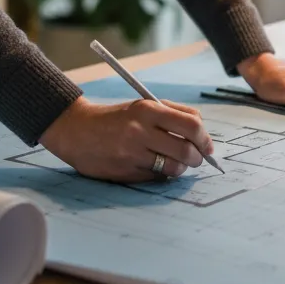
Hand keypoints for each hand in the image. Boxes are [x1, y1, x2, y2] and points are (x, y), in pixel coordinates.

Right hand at [39, 96, 213, 181]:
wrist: (77, 130)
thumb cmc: (116, 118)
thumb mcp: (143, 106)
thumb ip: (173, 113)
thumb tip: (202, 130)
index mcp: (148, 110)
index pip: (191, 124)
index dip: (205, 138)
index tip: (207, 146)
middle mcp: (140, 131)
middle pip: (186, 149)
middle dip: (197, 158)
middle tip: (197, 158)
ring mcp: (132, 153)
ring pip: (174, 167)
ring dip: (182, 168)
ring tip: (178, 164)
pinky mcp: (125, 171)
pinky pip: (156, 177)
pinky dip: (162, 174)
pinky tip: (156, 167)